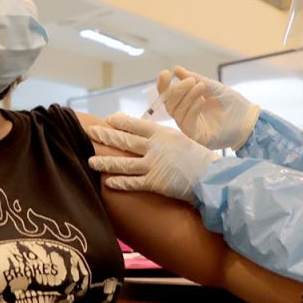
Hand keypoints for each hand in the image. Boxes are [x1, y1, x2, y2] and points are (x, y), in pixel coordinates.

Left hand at [87, 114, 218, 202]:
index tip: (107, 119)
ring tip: (90, 161)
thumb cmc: (198, 159)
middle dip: (105, 136)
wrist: (211, 177)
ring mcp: (153, 165)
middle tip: (90, 133)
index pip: (135, 124)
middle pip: (124, 140)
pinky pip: (132, 182)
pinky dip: (119, 182)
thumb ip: (162, 138)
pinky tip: (107, 182)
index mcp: (162, 133)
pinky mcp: (155, 182)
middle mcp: (155, 147)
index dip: (119, 122)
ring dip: (105, 162)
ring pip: (123, 162)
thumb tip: (147, 137)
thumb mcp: (180, 140)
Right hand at [158, 67, 259, 150]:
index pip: (168, 96)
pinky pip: (187, 122)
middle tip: (191, 81)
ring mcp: (190, 127)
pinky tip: (202, 100)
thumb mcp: (212, 87)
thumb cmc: (231, 103)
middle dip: (177, 90)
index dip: (164, 86)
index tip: (165, 73)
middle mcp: (185, 115)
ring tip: (200, 87)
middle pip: (169, 104)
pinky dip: (192, 109)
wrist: (248, 119)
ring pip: (177, 112)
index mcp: (186, 103)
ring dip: (187, 97)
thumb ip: (195, 79)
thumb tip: (176, 69)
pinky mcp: (196, 137)